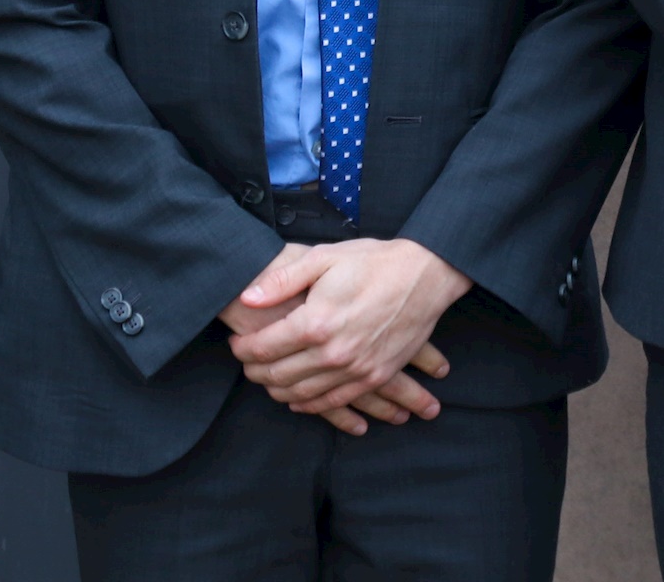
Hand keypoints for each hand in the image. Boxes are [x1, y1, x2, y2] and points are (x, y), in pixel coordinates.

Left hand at [226, 238, 470, 424]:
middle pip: (277, 375)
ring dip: (276, 390)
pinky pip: (331, 403)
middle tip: (247, 361)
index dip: (243, 348)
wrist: (426, 274)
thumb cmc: (374, 262)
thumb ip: (282, 280)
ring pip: (300, 395)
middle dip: (254, 370)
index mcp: (316, 322)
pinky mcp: (373, 377)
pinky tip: (297, 399)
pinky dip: (308, 405)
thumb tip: (246, 299)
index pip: (264, 347)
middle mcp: (333, 353)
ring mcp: (355, 369)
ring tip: (266, 378)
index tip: (237, 342)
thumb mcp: (325, 258)